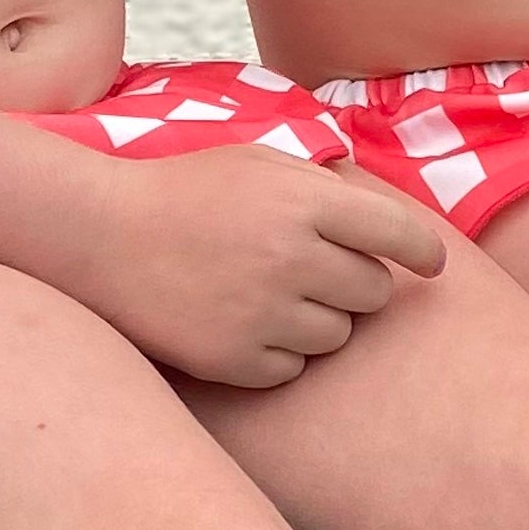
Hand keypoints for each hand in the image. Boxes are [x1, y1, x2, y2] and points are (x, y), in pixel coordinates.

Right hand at [79, 155, 443, 391]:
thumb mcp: (257, 161)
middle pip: (373, 293)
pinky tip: (240, 322)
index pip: (400, 235)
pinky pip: (293, 368)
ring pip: (337, 336)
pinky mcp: (236, 360)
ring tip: (266, 293)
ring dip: (316, 320)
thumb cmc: (184, 191)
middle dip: (353, 283)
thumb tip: (392, 216)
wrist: (98, 236)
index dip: (423, 252)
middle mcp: (292, 258)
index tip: (429, 265)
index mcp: (304, 202)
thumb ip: (324, 185)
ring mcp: (264, 313)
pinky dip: (276, 352)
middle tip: (311, 270)